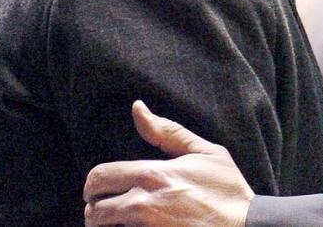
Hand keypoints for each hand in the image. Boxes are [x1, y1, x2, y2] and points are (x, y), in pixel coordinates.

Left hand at [83, 101, 253, 226]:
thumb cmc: (228, 191)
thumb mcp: (206, 153)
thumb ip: (167, 131)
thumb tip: (138, 108)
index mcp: (155, 175)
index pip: (99, 177)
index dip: (95, 184)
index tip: (102, 189)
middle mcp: (144, 204)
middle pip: (94, 210)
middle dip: (97, 209)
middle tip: (110, 208)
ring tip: (124, 223)